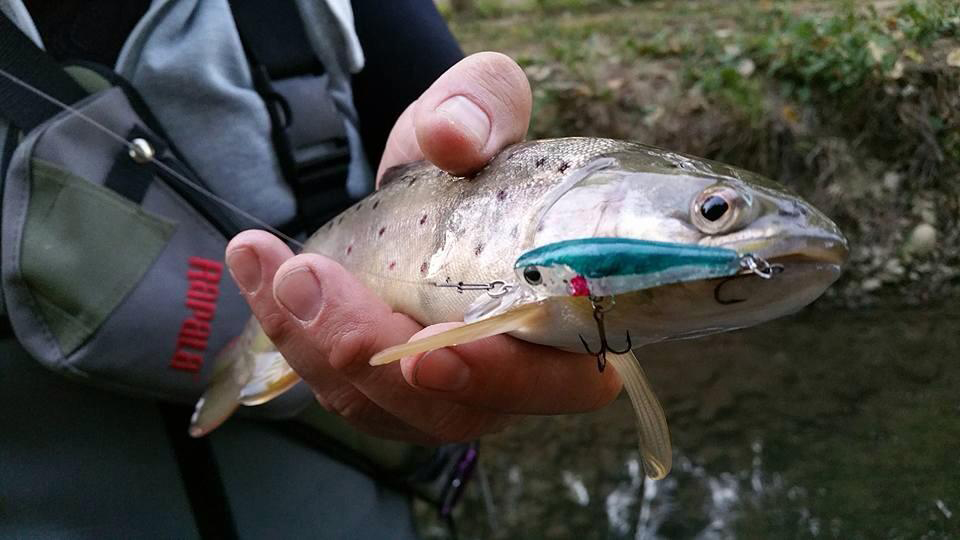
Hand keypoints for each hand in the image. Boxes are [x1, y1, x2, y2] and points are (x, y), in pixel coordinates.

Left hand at [225, 52, 621, 443]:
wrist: (431, 174)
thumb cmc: (476, 149)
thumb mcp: (484, 105)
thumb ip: (482, 106)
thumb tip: (451, 136)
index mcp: (573, 317)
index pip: (563, 382)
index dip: (499, 374)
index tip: (428, 344)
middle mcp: (521, 372)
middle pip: (457, 410)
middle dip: (373, 355)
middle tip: (307, 283)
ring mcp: (453, 392)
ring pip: (386, 409)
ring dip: (318, 345)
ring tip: (271, 267)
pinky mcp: (393, 392)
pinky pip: (341, 389)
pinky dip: (293, 336)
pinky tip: (260, 271)